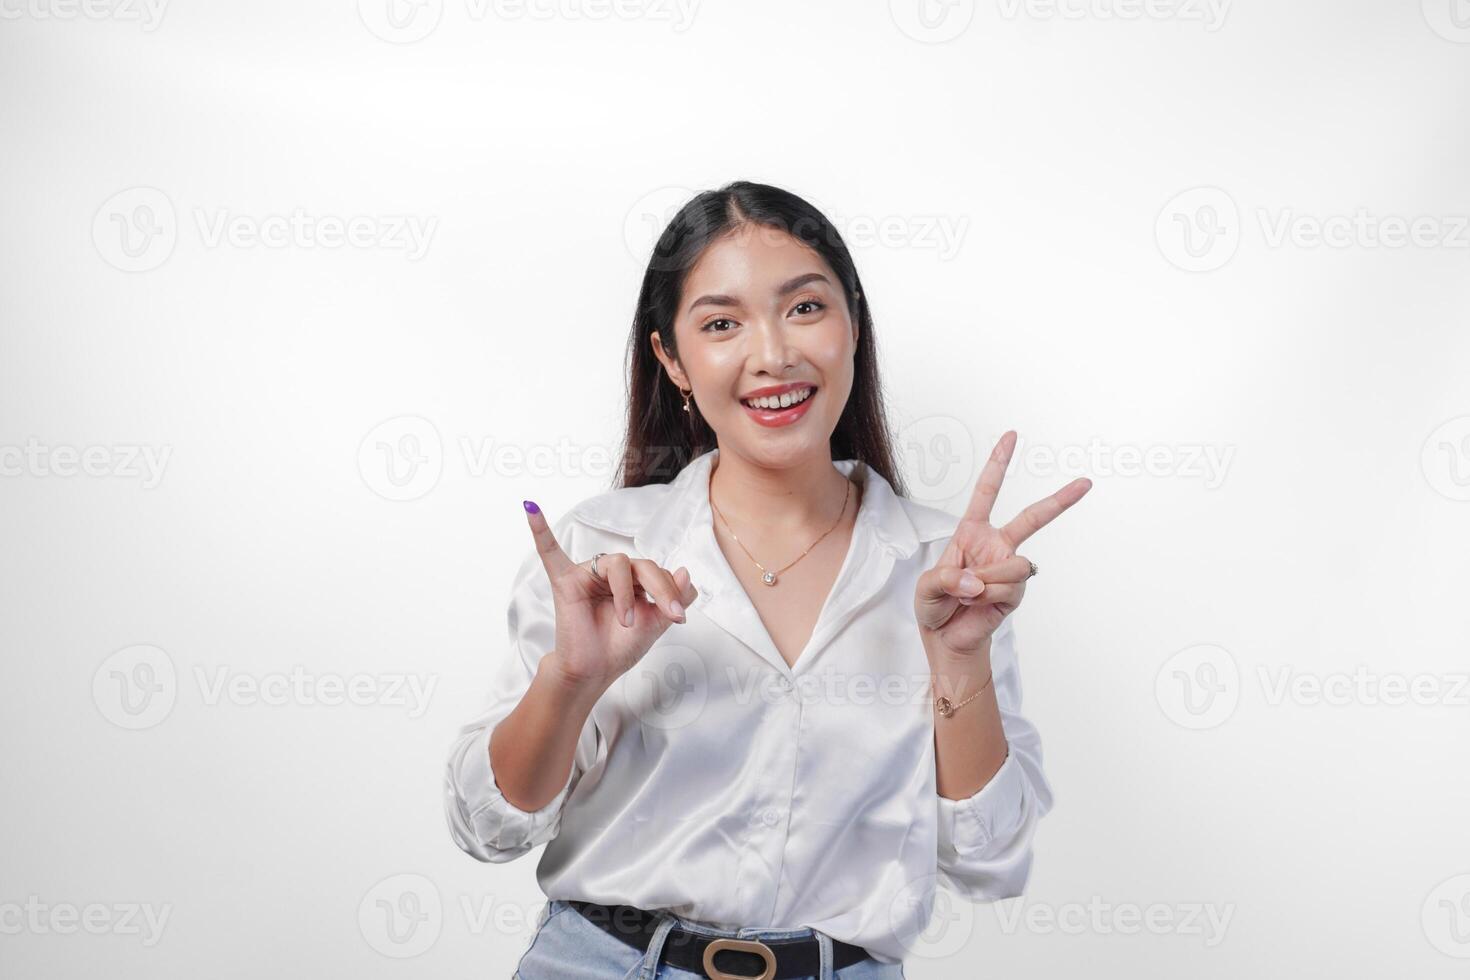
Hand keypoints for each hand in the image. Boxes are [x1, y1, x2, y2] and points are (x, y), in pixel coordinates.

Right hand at [523, 502, 698, 687]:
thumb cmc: (619, 647)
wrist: (594, 672)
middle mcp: (611, 572)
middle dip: (660, 588)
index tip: (679, 618)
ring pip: (616, 562)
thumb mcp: (656, 623)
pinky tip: (531, 509)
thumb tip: (685, 570)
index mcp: (633, 579)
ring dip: (626, 594)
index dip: (671, 592)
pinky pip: (550, 551)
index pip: (657, 572)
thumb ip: (674, 597)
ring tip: (625, 622)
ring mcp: (587, 574)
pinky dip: (540, 529)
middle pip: (640, 564)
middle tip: (669, 614)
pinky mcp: (565, 581)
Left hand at [914, 431, 1090, 657]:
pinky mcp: (1017, 592)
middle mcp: (996, 546)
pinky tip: (977, 603)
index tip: (1012, 436)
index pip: (987, 492)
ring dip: (987, 581)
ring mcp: (1009, 569)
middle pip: (1032, 518)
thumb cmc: (935, 607)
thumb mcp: (926, 588)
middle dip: (1060, 500)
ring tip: (968, 594)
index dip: (998, 464)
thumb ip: (946, 579)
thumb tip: (977, 580)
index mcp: (972, 533)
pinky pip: (1010, 587)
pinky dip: (989, 596)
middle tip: (1086, 482)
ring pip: (1015, 565)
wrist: (947, 639)